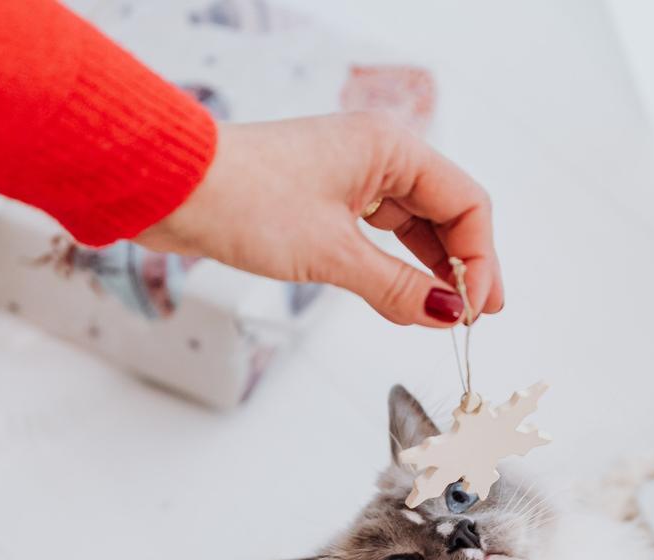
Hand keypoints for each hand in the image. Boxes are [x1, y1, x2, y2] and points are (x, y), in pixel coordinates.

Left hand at [135, 113, 502, 327]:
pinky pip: (380, 236)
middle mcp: (377, 156)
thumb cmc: (243, 198)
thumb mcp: (331, 253)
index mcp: (390, 148)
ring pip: (414, 227)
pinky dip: (397, 269)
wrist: (171, 188)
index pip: (465, 203)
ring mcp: (351, 178)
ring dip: (432, 270)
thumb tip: (447, 314)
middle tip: (478, 317)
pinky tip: (407, 299)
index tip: (479, 309)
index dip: (482, 258)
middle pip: (446, 213)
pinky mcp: (325, 202)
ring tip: (448, 315)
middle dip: (465, 265)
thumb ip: (397, 287)